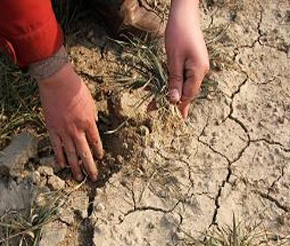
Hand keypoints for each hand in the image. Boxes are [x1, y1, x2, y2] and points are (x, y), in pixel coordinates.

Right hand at [37, 63, 102, 181]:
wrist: (57, 81)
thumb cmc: (75, 88)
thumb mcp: (90, 101)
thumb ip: (92, 116)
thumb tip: (94, 124)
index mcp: (88, 122)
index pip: (96, 142)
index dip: (98, 152)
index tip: (100, 158)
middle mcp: (77, 130)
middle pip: (85, 153)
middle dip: (90, 167)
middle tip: (94, 178)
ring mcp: (63, 132)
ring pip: (71, 154)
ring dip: (76, 168)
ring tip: (79, 178)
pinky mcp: (52, 130)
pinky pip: (57, 148)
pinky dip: (60, 158)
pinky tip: (62, 167)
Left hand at [165, 0, 208, 117]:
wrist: (184, 14)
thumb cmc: (178, 34)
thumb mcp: (173, 59)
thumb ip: (174, 81)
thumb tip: (174, 100)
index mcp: (198, 71)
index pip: (189, 95)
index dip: (180, 107)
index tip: (174, 119)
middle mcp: (201, 70)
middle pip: (188, 92)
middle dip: (175, 102)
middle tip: (157, 111)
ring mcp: (198, 65)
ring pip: (186, 86)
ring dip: (174, 94)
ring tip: (158, 104)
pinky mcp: (193, 61)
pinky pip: (185, 78)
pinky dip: (175, 85)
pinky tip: (169, 90)